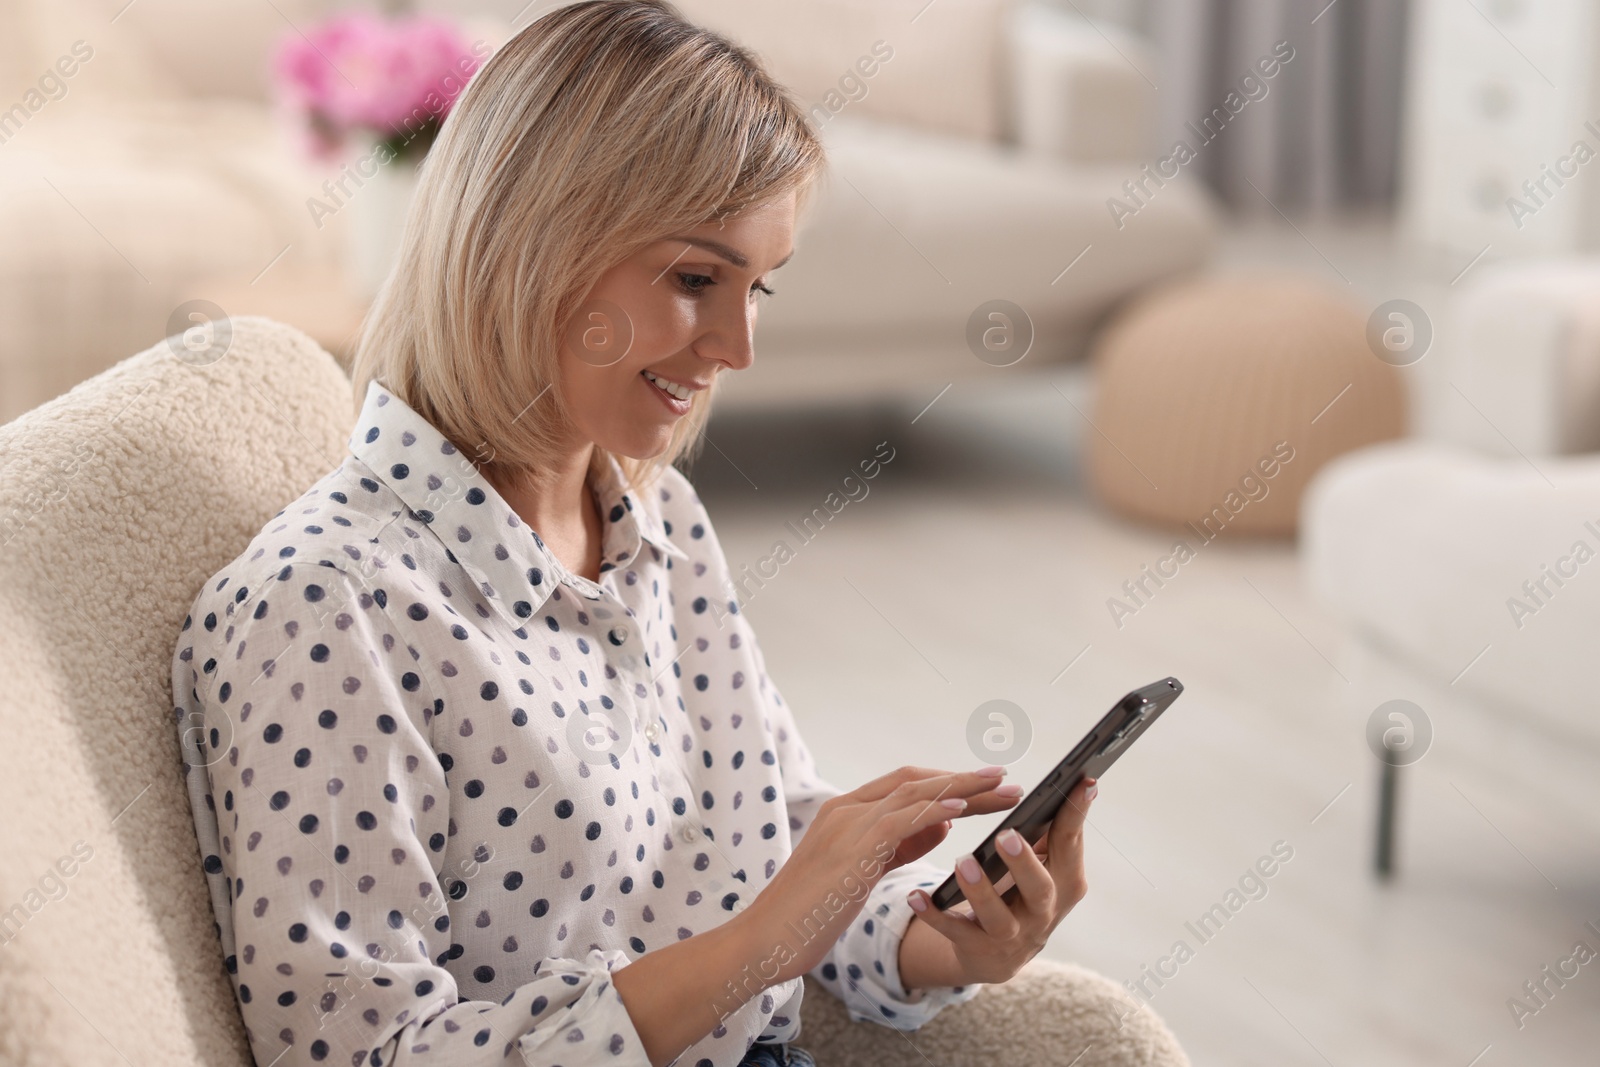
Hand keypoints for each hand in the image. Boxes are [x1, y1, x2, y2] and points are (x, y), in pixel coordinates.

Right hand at [740, 765, 1021, 986]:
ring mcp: (847, 824)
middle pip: (916, 781)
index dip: (949, 781)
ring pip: (915, 793)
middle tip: (1007, 780)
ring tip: (1003, 789)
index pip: (907, 785)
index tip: (988, 785)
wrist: (765, 940)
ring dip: (964, 788)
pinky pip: (902, 818)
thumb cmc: (810, 913)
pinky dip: (935, 808)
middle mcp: (846, 809)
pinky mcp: (851, 848)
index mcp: (846, 812)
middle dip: (965, 779)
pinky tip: (965, 807)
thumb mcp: (861, 873)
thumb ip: (899, 844)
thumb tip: (944, 821)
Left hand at [900, 775, 1095, 986]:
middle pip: (1039, 888)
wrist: (999, 955)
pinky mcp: (978, 949)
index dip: (1076, 813)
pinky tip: (917, 896)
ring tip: (963, 862)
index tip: (1082, 781)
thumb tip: (1072, 782)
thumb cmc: (1022, 891)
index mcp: (1064, 882)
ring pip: (998, 918)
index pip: (1071, 843)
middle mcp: (1043, 912)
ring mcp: (1011, 935)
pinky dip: (935, 914)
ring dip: (980, 891)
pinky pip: (954, 932)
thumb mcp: (1043, 865)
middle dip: (1023, 862)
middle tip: (1005, 835)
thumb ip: (1051, 832)